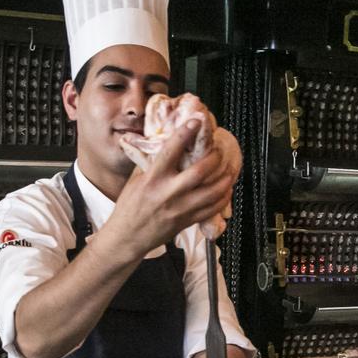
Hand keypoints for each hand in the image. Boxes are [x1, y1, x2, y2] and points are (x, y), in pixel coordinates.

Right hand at [107, 119, 235, 257]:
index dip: (185, 133)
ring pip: (211, 192)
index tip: (196, 120)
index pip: (170, 151)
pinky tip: (226, 189)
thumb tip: (164, 143)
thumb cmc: (129, 207)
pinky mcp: (187, 222)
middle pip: (199, 172)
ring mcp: (180, 209)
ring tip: (229, 168)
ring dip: (224, 179)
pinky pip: (212, 209)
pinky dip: (223, 198)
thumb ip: (151, 163)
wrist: (127, 237)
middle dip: (214, 158)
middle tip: (218, 150)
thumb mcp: (136, 181)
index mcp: (152, 179)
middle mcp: (168, 193)